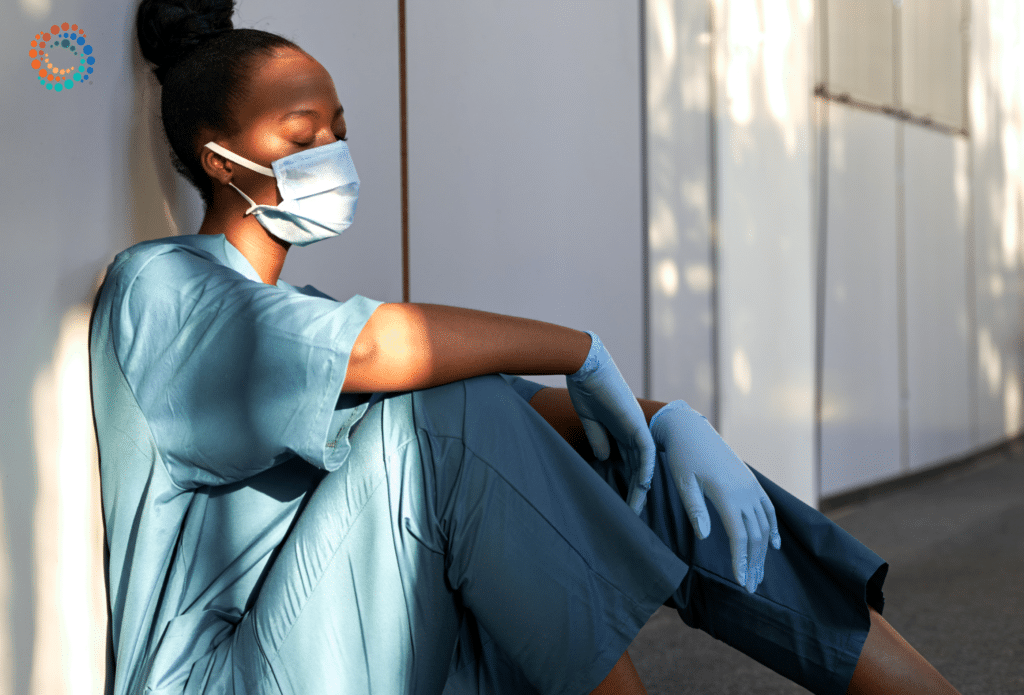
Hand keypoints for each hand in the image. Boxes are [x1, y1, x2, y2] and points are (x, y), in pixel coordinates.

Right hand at [565, 332, 654, 513]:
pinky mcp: (635, 421)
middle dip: (635, 491)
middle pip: (638, 466)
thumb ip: (599, 437)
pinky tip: (643, 484)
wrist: (585, 365)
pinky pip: (645, 449)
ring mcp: (636, 425)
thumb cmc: (585, 387)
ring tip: (636, 508)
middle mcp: (633, 429)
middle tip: (631, 514)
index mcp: (621, 428)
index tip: (621, 501)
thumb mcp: (590, 419)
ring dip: (641, 486)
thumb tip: (605, 458)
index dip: (627, 481)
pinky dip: (646, 467)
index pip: (629, 460)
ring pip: (644, 462)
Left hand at [649, 400, 780, 592]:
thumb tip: (706, 538)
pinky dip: (773, 528)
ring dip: (763, 551)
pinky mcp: (751, 482)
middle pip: (756, 535)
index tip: (741, 582)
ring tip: (758, 573)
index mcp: (726, 494)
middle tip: (750, 587)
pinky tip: (774, 545)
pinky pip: (768, 509)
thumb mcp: (683, 483)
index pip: (740, 535)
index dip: (741, 561)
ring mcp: (751, 486)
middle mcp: (744, 492)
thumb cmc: (682, 457)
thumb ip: (695, 509)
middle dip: (754, 563)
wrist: (691, 430)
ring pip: (764, 525)